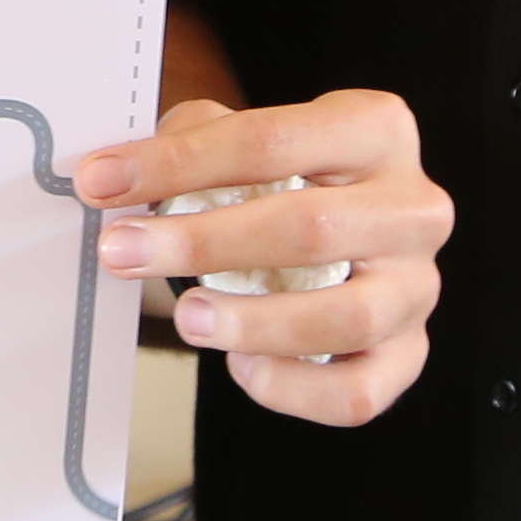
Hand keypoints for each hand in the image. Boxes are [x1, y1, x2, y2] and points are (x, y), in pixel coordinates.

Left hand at [74, 91, 449, 428]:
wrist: (350, 222)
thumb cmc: (291, 177)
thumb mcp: (246, 133)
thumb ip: (192, 140)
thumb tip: (115, 175)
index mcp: (376, 129)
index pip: (271, 142)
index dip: (179, 163)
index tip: (103, 181)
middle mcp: (412, 207)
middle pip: (311, 228)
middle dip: (203, 242)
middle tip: (125, 251)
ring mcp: (417, 285)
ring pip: (345, 317)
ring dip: (252, 321)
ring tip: (186, 316)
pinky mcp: (410, 352)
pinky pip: (356, 391)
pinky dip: (291, 387)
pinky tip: (242, 364)